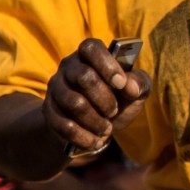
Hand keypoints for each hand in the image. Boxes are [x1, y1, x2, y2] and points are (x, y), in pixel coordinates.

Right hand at [44, 39, 150, 153]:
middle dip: (105, 99)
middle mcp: (68, 67)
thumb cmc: (116, 101)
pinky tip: (95, 141)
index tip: (121, 84)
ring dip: (96, 121)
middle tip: (114, 111)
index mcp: (89, 55)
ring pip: (74, 103)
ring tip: (106, 129)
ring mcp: (55, 89)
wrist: (91, 127)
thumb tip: (131, 87)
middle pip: (83, 77)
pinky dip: (84, 137)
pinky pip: (65, 125)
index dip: (107, 65)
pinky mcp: (48, 111)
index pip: (91, 48)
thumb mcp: (134, 92)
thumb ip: (140, 83)